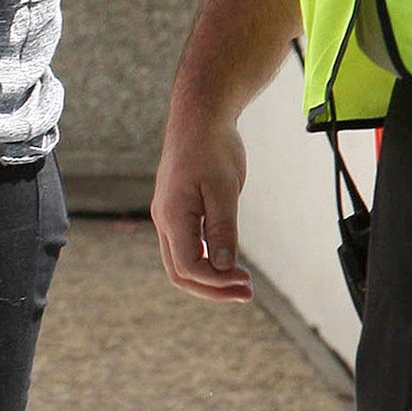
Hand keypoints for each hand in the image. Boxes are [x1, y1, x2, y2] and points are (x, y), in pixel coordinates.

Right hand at [151, 99, 253, 302]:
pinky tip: (228, 262)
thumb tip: (223, 267)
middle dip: (212, 289)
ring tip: (242, 283)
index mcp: (173, 215)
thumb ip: (222, 230)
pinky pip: (185, 247)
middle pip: (180, 273)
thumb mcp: (224, 189)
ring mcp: (168, 216)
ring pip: (180, 263)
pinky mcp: (176, 211)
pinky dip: (206, 262)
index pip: (188, 266)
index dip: (217, 281)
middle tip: (246, 293)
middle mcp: (164, 220)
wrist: (198, 117)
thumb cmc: (212, 147)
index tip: (246, 281)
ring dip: (210, 278)